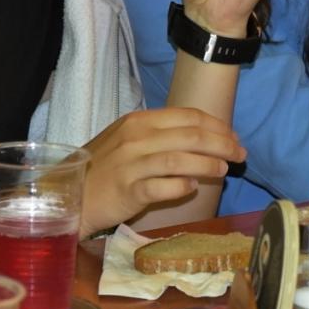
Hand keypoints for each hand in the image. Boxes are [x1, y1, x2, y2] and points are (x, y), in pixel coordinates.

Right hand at [78, 108, 245, 236]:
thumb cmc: (103, 167)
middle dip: (222, 143)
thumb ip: (161, 135)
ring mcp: (131, 164)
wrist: (67, 192)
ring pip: (181, 159)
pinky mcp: (128, 191)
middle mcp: (136, 137)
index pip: (188, 116)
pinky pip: (163, 186)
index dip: (217, 126)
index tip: (234, 137)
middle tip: (241, 154)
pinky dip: (182, 185)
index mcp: (139, 121)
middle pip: (190, 135)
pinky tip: (193, 186)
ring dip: (209, 163)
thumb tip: (203, 138)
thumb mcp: (128, 140)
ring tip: (224, 170)